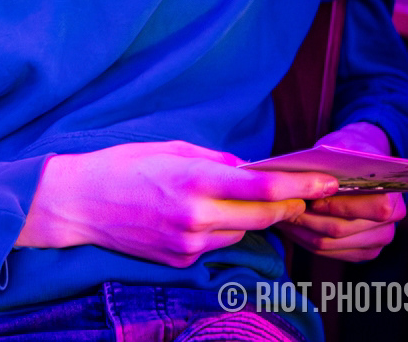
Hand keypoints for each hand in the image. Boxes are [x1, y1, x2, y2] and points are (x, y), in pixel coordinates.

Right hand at [16, 140, 338, 267]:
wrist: (80, 204)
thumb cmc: (123, 165)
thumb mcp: (170, 147)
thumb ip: (214, 160)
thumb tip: (248, 170)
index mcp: (194, 181)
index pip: (262, 191)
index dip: (301, 187)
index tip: (327, 182)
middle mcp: (196, 218)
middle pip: (263, 219)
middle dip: (290, 206)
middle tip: (308, 192)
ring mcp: (189, 245)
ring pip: (243, 234)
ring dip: (256, 218)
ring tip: (256, 198)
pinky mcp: (181, 261)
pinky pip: (218, 245)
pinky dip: (225, 229)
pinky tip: (213, 213)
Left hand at [276, 122, 405, 260]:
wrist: (359, 164)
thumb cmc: (349, 151)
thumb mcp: (344, 145)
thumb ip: (337, 157)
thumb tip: (320, 175)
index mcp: (393, 198)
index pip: (374, 209)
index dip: (340, 205)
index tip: (313, 197)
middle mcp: (389, 227)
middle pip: (343, 230)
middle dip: (309, 218)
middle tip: (283, 205)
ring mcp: (375, 243)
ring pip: (330, 244)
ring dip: (301, 230)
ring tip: (280, 213)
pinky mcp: (359, 252)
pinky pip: (327, 252)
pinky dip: (304, 238)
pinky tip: (290, 224)